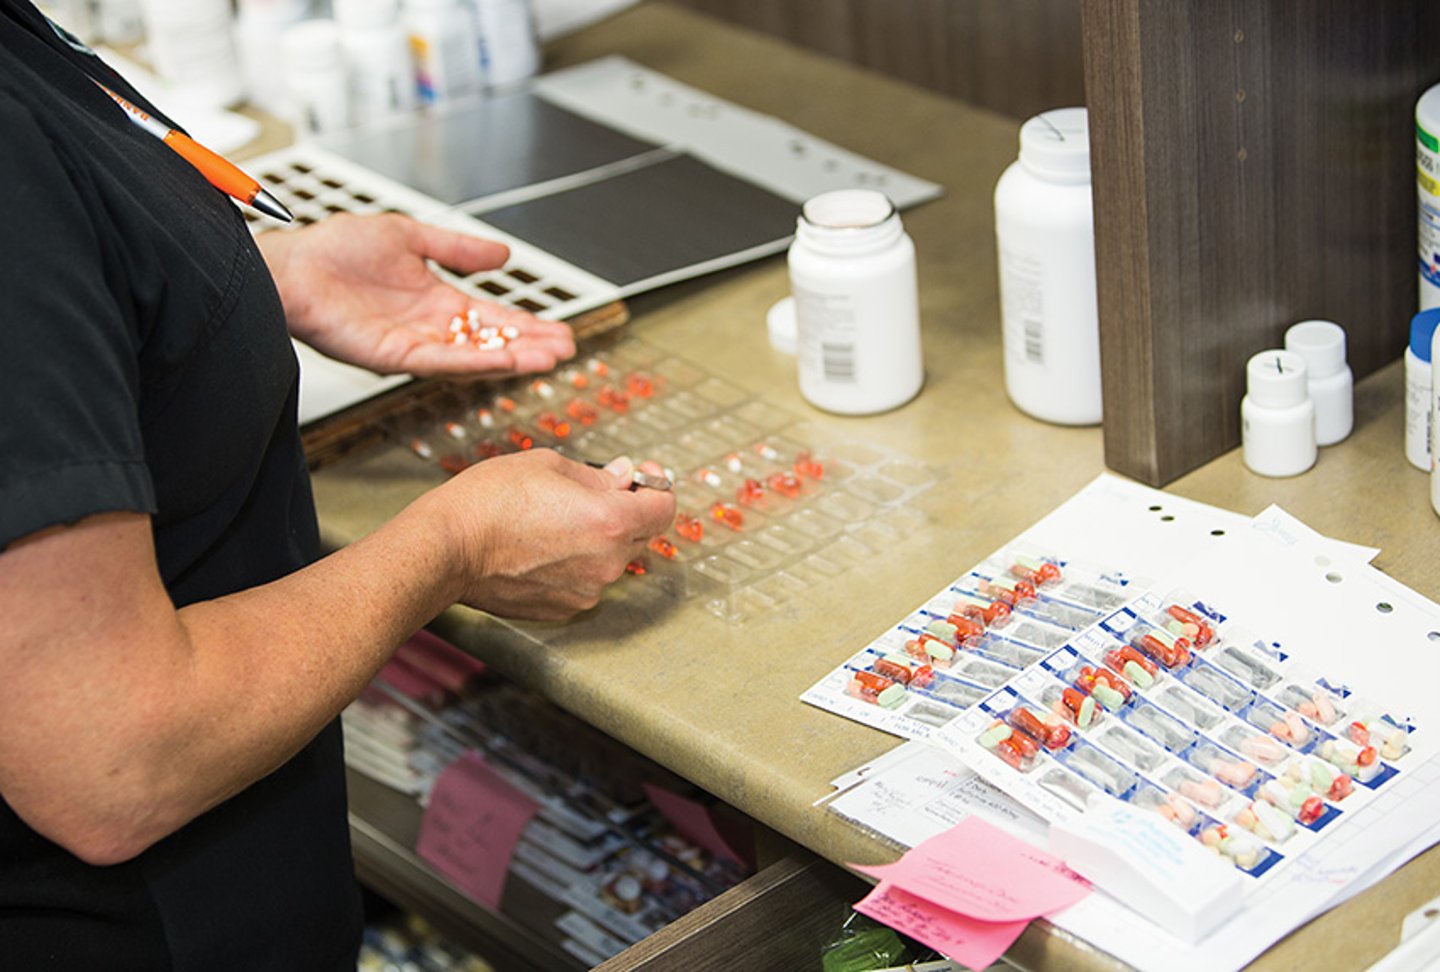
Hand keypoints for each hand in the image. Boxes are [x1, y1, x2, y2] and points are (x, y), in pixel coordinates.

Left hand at [258, 212, 575, 377]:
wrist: (290, 268)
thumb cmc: (334, 250)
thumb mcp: (410, 235)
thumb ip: (457, 248)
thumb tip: (503, 254)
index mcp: (435, 299)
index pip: (492, 317)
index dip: (527, 324)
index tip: (560, 330)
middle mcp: (429, 327)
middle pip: (492, 342)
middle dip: (531, 346)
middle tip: (567, 350)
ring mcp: (414, 345)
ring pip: (474, 358)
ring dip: (513, 360)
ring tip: (549, 359)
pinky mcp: (394, 357)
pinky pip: (441, 362)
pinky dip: (473, 364)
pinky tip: (503, 363)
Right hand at [429, 450, 675, 620]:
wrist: (445, 548)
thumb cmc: (488, 501)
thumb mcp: (548, 465)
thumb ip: (598, 475)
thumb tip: (625, 476)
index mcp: (610, 522)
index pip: (664, 508)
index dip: (657, 487)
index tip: (644, 476)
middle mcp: (606, 562)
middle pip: (642, 535)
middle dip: (627, 511)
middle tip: (596, 492)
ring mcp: (586, 590)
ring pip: (611, 559)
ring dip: (598, 539)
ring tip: (555, 521)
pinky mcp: (563, 608)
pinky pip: (585, 581)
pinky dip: (575, 564)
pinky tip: (542, 546)